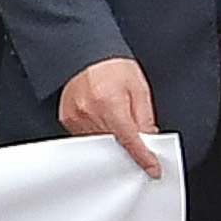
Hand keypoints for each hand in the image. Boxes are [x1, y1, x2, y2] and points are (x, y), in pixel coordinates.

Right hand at [58, 56, 166, 176]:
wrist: (85, 52)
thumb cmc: (111, 65)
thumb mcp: (138, 87)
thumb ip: (145, 116)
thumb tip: (150, 139)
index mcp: (110, 103)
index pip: (130, 140)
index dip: (144, 158)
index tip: (153, 169)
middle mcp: (90, 113)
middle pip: (115, 145)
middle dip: (129, 146)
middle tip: (137, 138)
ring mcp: (76, 118)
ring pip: (101, 144)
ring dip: (113, 141)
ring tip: (116, 121)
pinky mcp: (68, 119)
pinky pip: (87, 137)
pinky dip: (99, 135)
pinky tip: (103, 121)